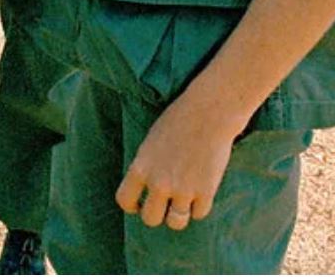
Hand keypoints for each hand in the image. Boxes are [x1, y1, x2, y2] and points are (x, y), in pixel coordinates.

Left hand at [115, 94, 239, 231]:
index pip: (124, 200)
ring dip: (178, 215)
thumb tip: (146, 190)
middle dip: (157, 213)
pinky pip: (199, 214)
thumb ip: (147, 167)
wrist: (209, 112)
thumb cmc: (179, 120)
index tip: (139, 203)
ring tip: (183, 202)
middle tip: (164, 204)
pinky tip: (201, 189)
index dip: (132, 205)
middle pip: (150, 218)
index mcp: (141, 166)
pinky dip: (200, 205)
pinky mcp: (205, 193)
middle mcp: (159, 182)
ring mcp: (183, 190)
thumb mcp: (151, 141)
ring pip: (175, 223)